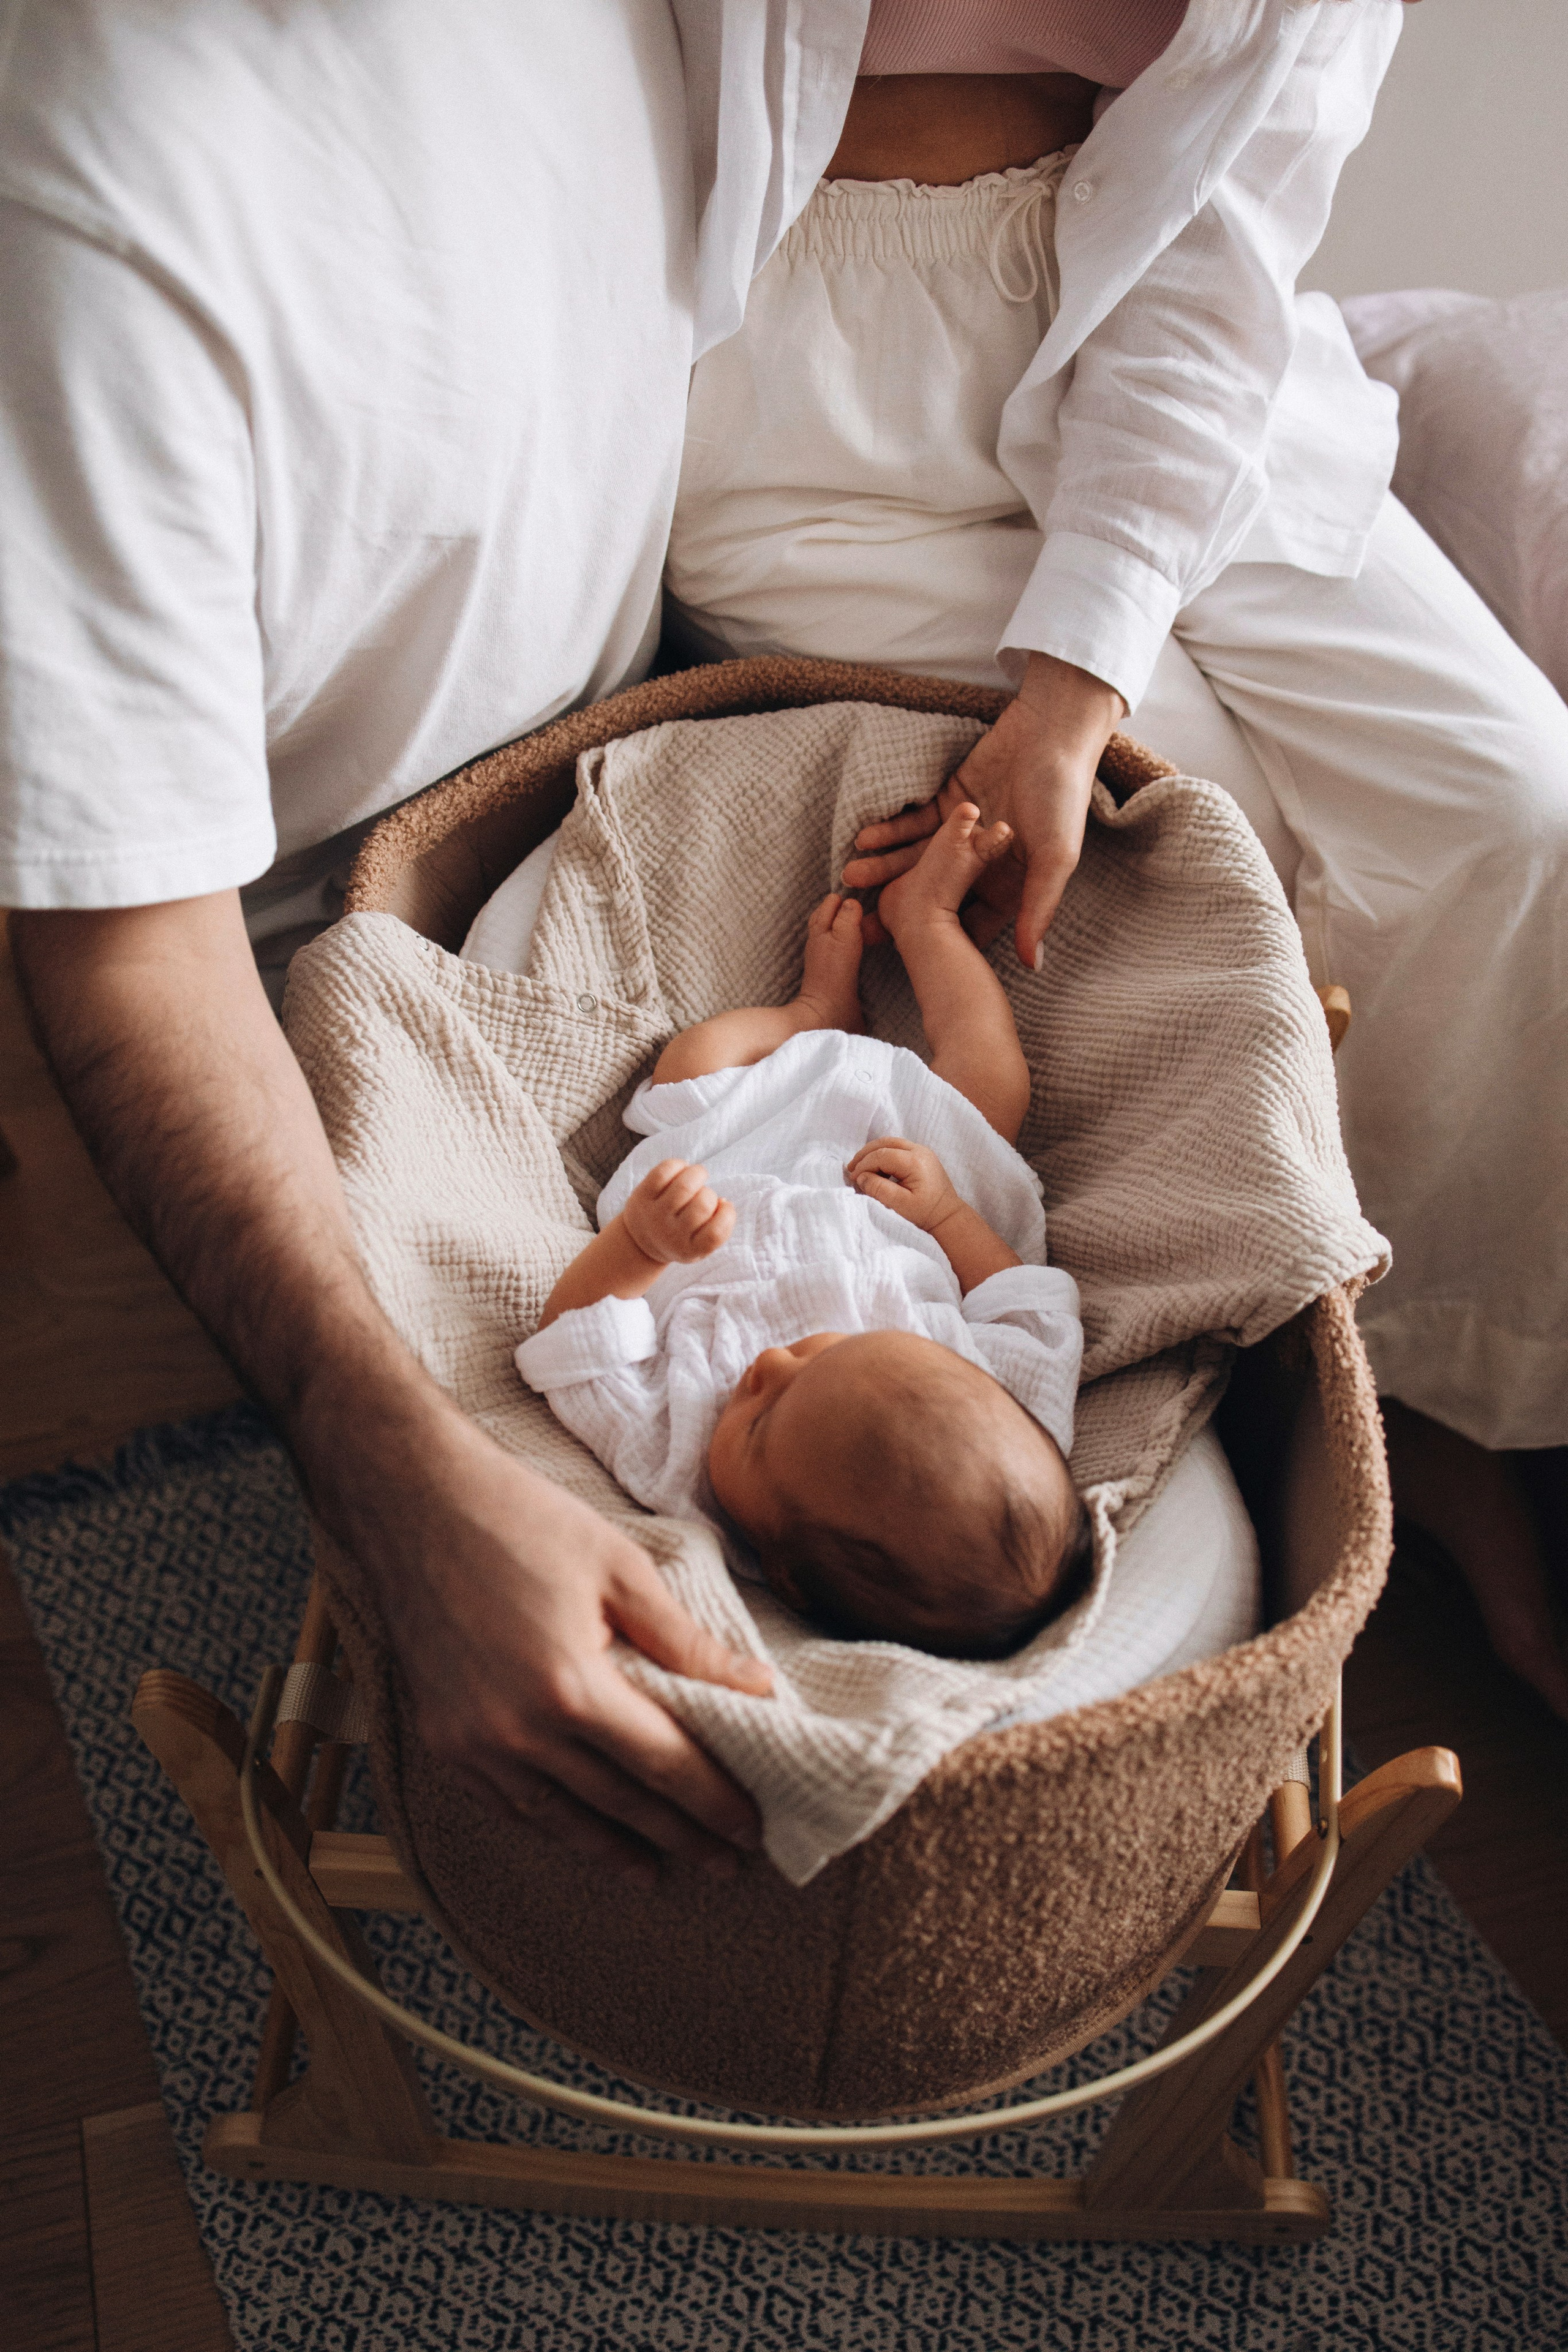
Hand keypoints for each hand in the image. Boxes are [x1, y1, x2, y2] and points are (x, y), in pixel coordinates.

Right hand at [361, 1402, 774, 1888]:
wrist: (412, 1503)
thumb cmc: (522, 1521)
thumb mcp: (621, 1569)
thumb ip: (686, 1642)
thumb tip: (756, 1687)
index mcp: (571, 1686)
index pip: (663, 1764)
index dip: (713, 1801)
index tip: (752, 1827)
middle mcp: (518, 1731)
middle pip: (618, 1801)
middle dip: (678, 1835)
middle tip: (725, 1864)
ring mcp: (472, 1743)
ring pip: (558, 1817)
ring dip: (612, 1848)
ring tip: (656, 1870)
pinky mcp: (441, 1739)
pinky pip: (506, 1803)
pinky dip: (550, 1825)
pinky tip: (579, 1834)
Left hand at [622, 1159, 734, 1264]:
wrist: (640, 1239)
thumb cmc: (680, 1237)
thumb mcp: (699, 1246)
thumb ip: (718, 1229)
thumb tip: (723, 1201)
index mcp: (689, 1249)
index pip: (716, 1233)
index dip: (727, 1214)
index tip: (723, 1206)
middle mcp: (671, 1234)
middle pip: (703, 1205)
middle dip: (710, 1194)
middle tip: (703, 1194)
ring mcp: (655, 1214)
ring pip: (685, 1186)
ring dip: (698, 1173)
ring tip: (697, 1176)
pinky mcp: (642, 1195)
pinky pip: (664, 1172)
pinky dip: (679, 1165)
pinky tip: (681, 1170)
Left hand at [842, 652, 1124, 969]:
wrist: (1051, 734)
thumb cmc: (1062, 798)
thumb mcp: (1055, 857)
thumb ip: (1038, 908)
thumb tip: (1032, 964)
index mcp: (1009, 884)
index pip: (969, 922)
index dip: (939, 941)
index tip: (902, 953)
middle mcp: (982, 865)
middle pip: (933, 894)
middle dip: (897, 905)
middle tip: (859, 921)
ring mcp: (961, 835)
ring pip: (918, 858)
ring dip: (885, 865)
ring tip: (851, 875)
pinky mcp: (948, 805)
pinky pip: (914, 823)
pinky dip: (890, 830)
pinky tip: (864, 839)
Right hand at [846, 1136, 962, 1232]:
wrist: (948, 1216)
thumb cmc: (926, 1213)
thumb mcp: (900, 1205)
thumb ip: (879, 1189)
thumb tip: (861, 1177)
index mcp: (915, 1162)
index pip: (881, 1155)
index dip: (864, 1165)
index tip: (854, 1179)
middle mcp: (920, 1151)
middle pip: (885, 1143)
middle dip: (865, 1154)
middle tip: (851, 1168)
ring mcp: (922, 1151)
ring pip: (891, 1143)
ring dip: (873, 1153)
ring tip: (860, 1168)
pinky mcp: (922, 1156)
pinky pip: (898, 1148)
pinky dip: (883, 1155)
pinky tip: (876, 1169)